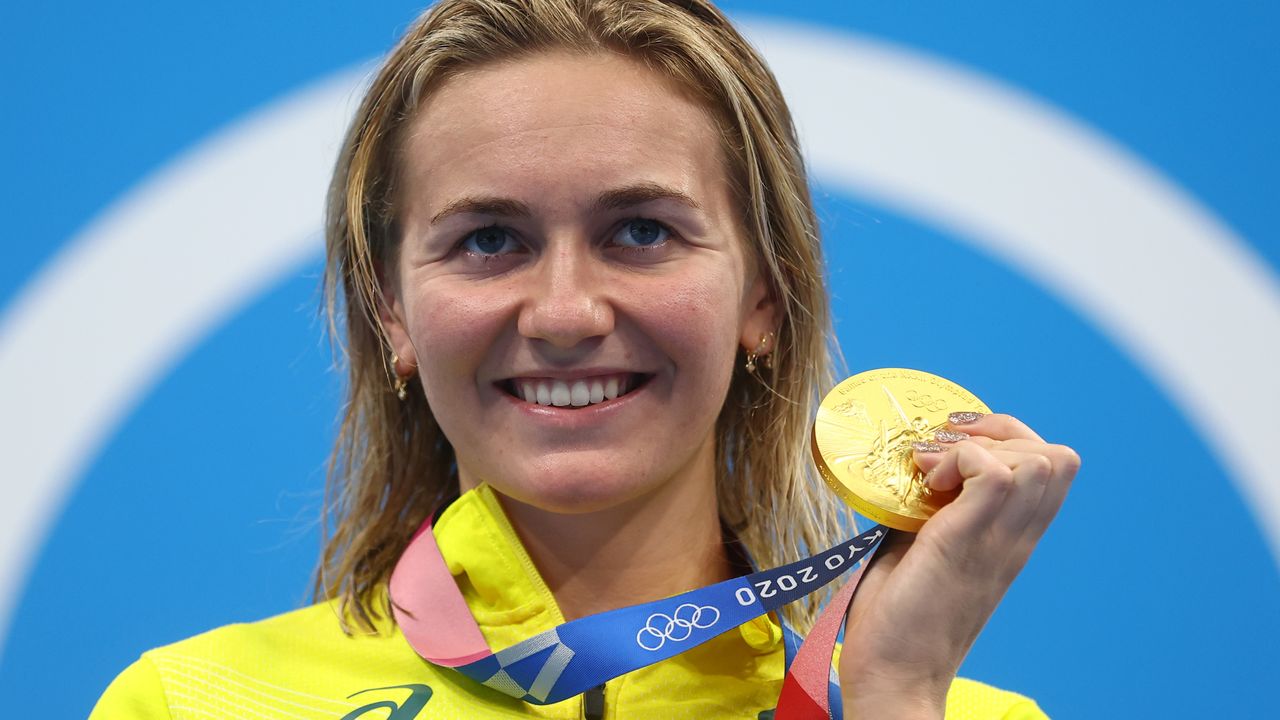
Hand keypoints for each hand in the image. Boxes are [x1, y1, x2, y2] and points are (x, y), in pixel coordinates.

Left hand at [837, 413, 1079, 718]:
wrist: (894, 673)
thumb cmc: (899, 618)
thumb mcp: (922, 548)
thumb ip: (932, 510)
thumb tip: (908, 471)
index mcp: (1011, 540)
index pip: (1053, 469)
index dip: (1007, 438)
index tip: (952, 446)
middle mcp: (1016, 539)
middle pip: (1058, 456)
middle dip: (999, 432)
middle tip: (941, 451)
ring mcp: (998, 541)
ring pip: (1041, 458)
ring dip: (981, 446)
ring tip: (932, 473)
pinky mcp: (966, 542)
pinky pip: (993, 472)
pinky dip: (959, 459)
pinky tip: (926, 485)